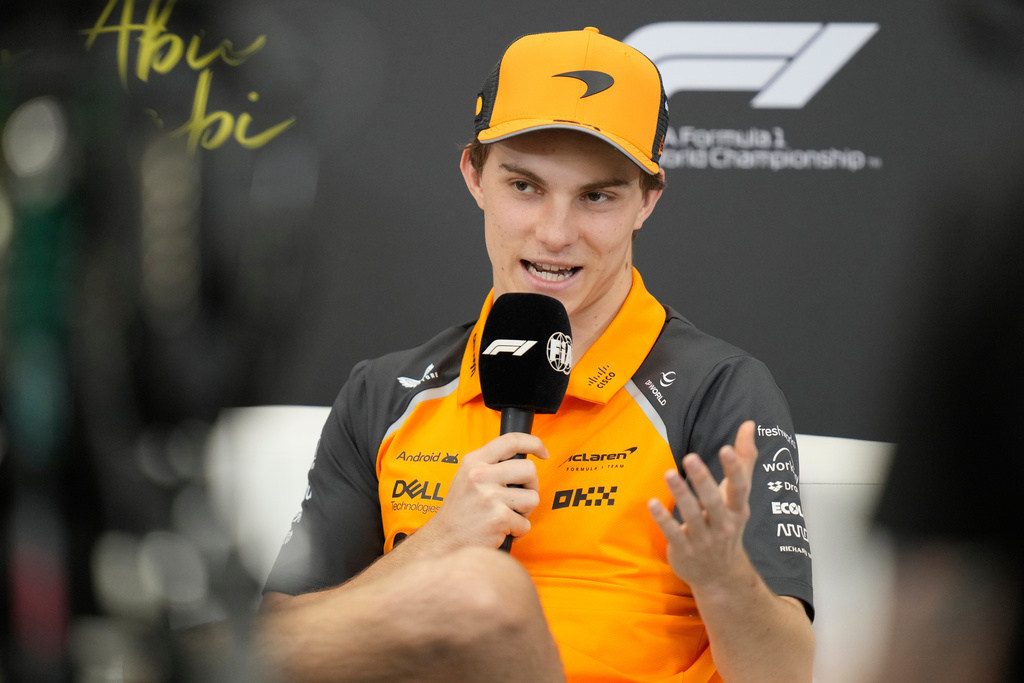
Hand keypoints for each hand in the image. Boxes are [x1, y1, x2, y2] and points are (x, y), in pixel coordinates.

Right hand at [422, 432, 548, 549]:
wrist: (443, 541)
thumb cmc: (460, 512)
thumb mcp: (467, 477)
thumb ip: (490, 466)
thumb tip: (523, 461)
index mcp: (474, 461)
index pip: (511, 441)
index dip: (533, 443)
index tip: (543, 452)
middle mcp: (480, 475)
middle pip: (529, 470)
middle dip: (531, 487)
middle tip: (518, 499)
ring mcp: (489, 496)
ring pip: (533, 498)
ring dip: (524, 512)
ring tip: (506, 517)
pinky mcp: (498, 518)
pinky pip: (525, 524)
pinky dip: (517, 531)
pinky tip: (500, 531)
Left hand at [647, 420, 757, 590]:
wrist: (720, 575)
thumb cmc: (727, 524)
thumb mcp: (738, 496)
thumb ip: (744, 460)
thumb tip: (749, 424)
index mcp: (737, 509)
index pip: (739, 487)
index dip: (734, 469)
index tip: (727, 449)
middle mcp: (723, 524)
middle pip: (714, 501)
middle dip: (703, 479)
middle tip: (690, 457)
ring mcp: (703, 539)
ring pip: (692, 515)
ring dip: (680, 494)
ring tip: (669, 474)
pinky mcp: (684, 549)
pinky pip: (673, 532)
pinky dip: (663, 518)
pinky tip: (652, 502)